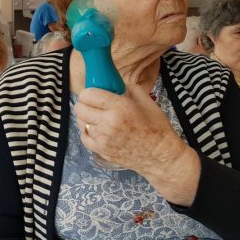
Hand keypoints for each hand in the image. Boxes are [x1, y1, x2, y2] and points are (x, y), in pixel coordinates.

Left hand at [74, 83, 188, 173]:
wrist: (160, 155)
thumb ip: (127, 88)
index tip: (94, 93)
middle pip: (80, 108)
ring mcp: (103, 138)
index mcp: (120, 107)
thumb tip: (112, 84)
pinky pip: (83, 137)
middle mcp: (108, 123)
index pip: (88, 94)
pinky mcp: (101, 150)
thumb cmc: (156, 127)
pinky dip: (87, 132)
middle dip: (85, 104)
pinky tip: (98, 130)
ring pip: (80, 122)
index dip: (89, 92)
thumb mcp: (146, 100)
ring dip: (86, 118)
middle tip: (94, 105)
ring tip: (97, 118)